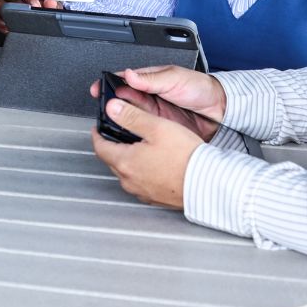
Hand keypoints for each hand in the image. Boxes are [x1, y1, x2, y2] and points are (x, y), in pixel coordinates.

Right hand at [0, 0, 62, 34]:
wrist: (48, 23)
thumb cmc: (50, 12)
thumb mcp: (56, 9)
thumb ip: (54, 6)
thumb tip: (50, 2)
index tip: (34, 5)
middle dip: (13, 5)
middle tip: (21, 15)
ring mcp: (9, 7)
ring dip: (4, 14)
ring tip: (12, 23)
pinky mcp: (4, 17)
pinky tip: (8, 29)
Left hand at [89, 95, 203, 209]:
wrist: (209, 184)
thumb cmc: (186, 157)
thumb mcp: (156, 127)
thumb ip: (131, 116)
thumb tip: (112, 108)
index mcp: (125, 162)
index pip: (100, 147)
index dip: (97, 134)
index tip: (98, 128)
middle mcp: (130, 181)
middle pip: (112, 160)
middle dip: (113, 146)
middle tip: (118, 135)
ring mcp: (143, 192)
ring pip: (127, 173)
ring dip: (128, 160)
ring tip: (139, 147)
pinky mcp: (156, 198)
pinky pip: (141, 183)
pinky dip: (142, 172)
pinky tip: (155, 164)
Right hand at [95, 65, 225, 138]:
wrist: (220, 111)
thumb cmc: (200, 89)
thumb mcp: (175, 79)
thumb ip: (151, 79)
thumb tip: (129, 74)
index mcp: (149, 81)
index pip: (123, 81)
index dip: (108, 85)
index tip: (97, 90)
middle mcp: (149, 98)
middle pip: (123, 101)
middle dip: (111, 105)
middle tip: (105, 110)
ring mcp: (153, 115)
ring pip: (130, 117)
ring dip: (121, 120)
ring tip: (113, 123)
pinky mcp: (160, 130)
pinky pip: (142, 131)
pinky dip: (133, 133)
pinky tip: (128, 135)